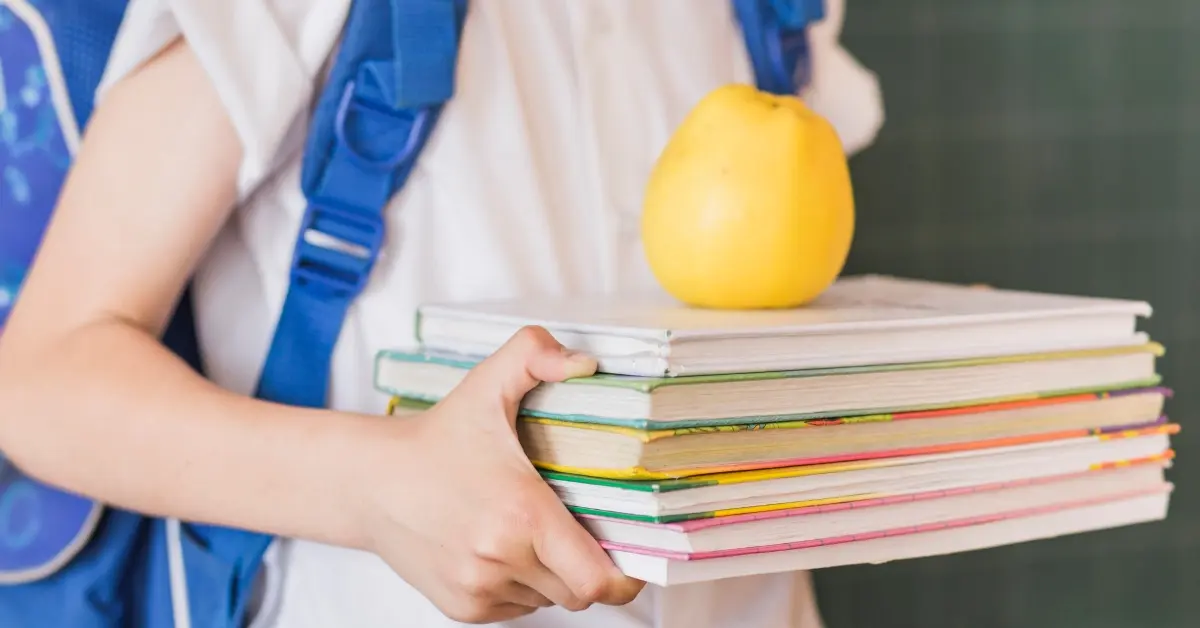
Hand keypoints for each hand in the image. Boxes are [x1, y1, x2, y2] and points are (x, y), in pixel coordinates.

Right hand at [357, 326, 645, 622]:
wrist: (369, 482)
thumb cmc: (434, 439)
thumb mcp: (486, 383)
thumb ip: (536, 354)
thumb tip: (585, 362)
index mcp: (522, 513)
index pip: (597, 579)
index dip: (625, 577)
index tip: (633, 560)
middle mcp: (501, 558)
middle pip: (578, 593)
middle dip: (587, 568)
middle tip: (579, 532)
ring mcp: (479, 588)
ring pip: (547, 599)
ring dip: (551, 575)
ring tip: (529, 531)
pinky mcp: (461, 607)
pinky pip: (516, 607)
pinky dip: (520, 584)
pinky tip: (502, 547)